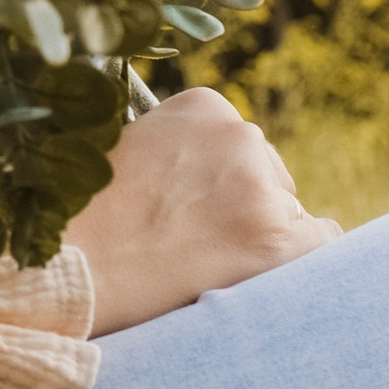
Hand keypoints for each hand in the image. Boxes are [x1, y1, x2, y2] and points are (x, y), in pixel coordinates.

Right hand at [71, 89, 338, 335]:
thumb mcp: (130, 154)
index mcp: (202, 106)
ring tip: (198, 269)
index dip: (214, 192)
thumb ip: (181, 156)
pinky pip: (323, 249)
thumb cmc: (84, 224)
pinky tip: (253, 282)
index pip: (241, 150)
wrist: (66, 273)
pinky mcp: (277, 240)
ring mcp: (260, 187)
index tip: (181, 216)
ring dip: (259, 244)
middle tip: (187, 249)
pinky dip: (298, 270)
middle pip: (271, 180)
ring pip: (292, 218)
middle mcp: (239, 134)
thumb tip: (217, 187)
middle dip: (243, 214)